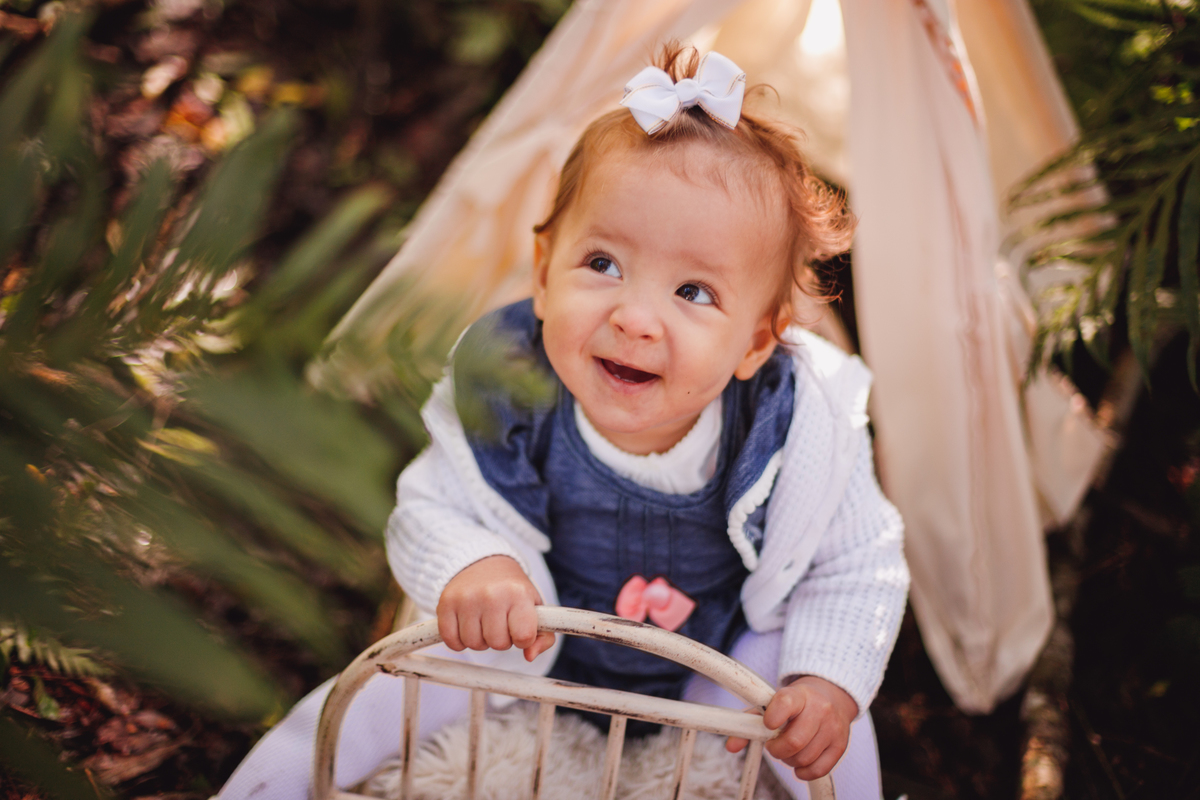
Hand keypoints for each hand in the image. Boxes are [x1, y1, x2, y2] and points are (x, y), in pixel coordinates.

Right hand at [436, 555, 555, 661]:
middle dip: (501, 639)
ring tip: (484, 622)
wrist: (484, 562)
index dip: (522, 639)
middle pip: (497, 644)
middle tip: (500, 623)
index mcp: (519, 594)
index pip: (524, 637)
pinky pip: (452, 641)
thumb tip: (529, 656)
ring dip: (480, 640)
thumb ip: (543, 636)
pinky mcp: (446, 603)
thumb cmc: (513, 590)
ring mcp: (466, 599)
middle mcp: (492, 595)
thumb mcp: (535, 607)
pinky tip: (467, 627)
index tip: (518, 628)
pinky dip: (459, 641)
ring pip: (474, 644)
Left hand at [726, 676, 856, 780]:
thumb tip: (731, 746)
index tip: (768, 724)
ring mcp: (832, 727)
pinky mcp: (840, 745)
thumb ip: (750, 722)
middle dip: (777, 749)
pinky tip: (799, 761)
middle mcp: (819, 709)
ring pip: (804, 758)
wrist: (831, 698)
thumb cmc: (796, 704)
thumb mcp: (773, 704)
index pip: (786, 702)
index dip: (773, 716)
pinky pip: (817, 770)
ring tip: (788, 749)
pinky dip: (803, 771)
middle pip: (794, 741)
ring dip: (789, 760)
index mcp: (799, 694)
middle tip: (773, 745)